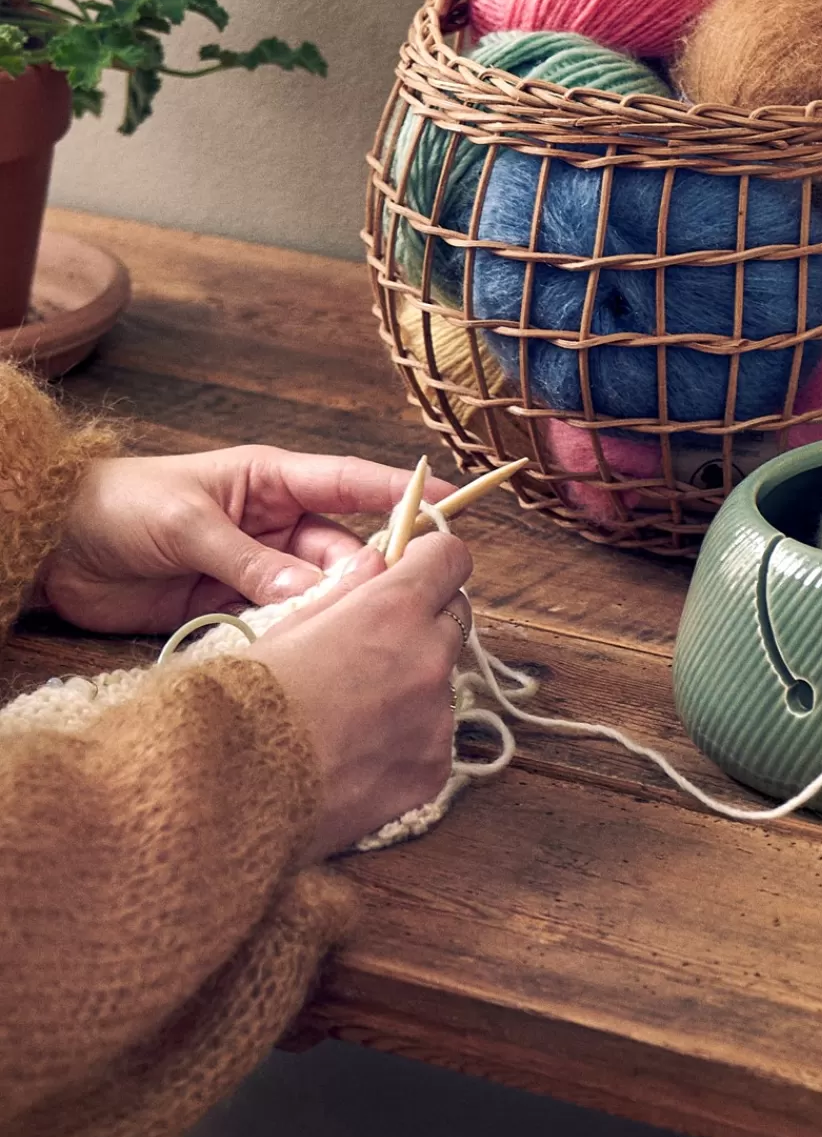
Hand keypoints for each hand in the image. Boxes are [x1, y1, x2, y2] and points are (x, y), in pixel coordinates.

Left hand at [37, 446, 454, 636]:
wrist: (53, 548)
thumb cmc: (118, 506)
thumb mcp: (186, 523)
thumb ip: (248, 560)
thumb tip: (313, 591)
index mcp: (271, 480)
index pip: (352, 483)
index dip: (403, 494)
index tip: (453, 507)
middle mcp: (275, 523)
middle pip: (344, 549)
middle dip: (369, 575)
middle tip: (388, 606)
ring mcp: (257, 569)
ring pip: (319, 594)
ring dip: (332, 614)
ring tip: (349, 638)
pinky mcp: (232, 610)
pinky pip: (282, 626)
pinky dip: (297, 640)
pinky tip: (308, 656)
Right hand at [251, 531, 474, 859]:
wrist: (230, 793)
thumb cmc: (245, 702)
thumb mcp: (286, 627)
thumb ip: (345, 591)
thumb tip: (375, 564)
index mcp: (393, 610)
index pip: (450, 558)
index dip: (430, 560)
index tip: (414, 570)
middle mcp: (428, 658)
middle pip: (454, 618)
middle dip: (424, 621)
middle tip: (376, 644)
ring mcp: (437, 718)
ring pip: (443, 683)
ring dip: (413, 685)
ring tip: (352, 713)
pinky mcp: (433, 769)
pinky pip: (434, 740)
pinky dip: (406, 740)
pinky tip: (357, 755)